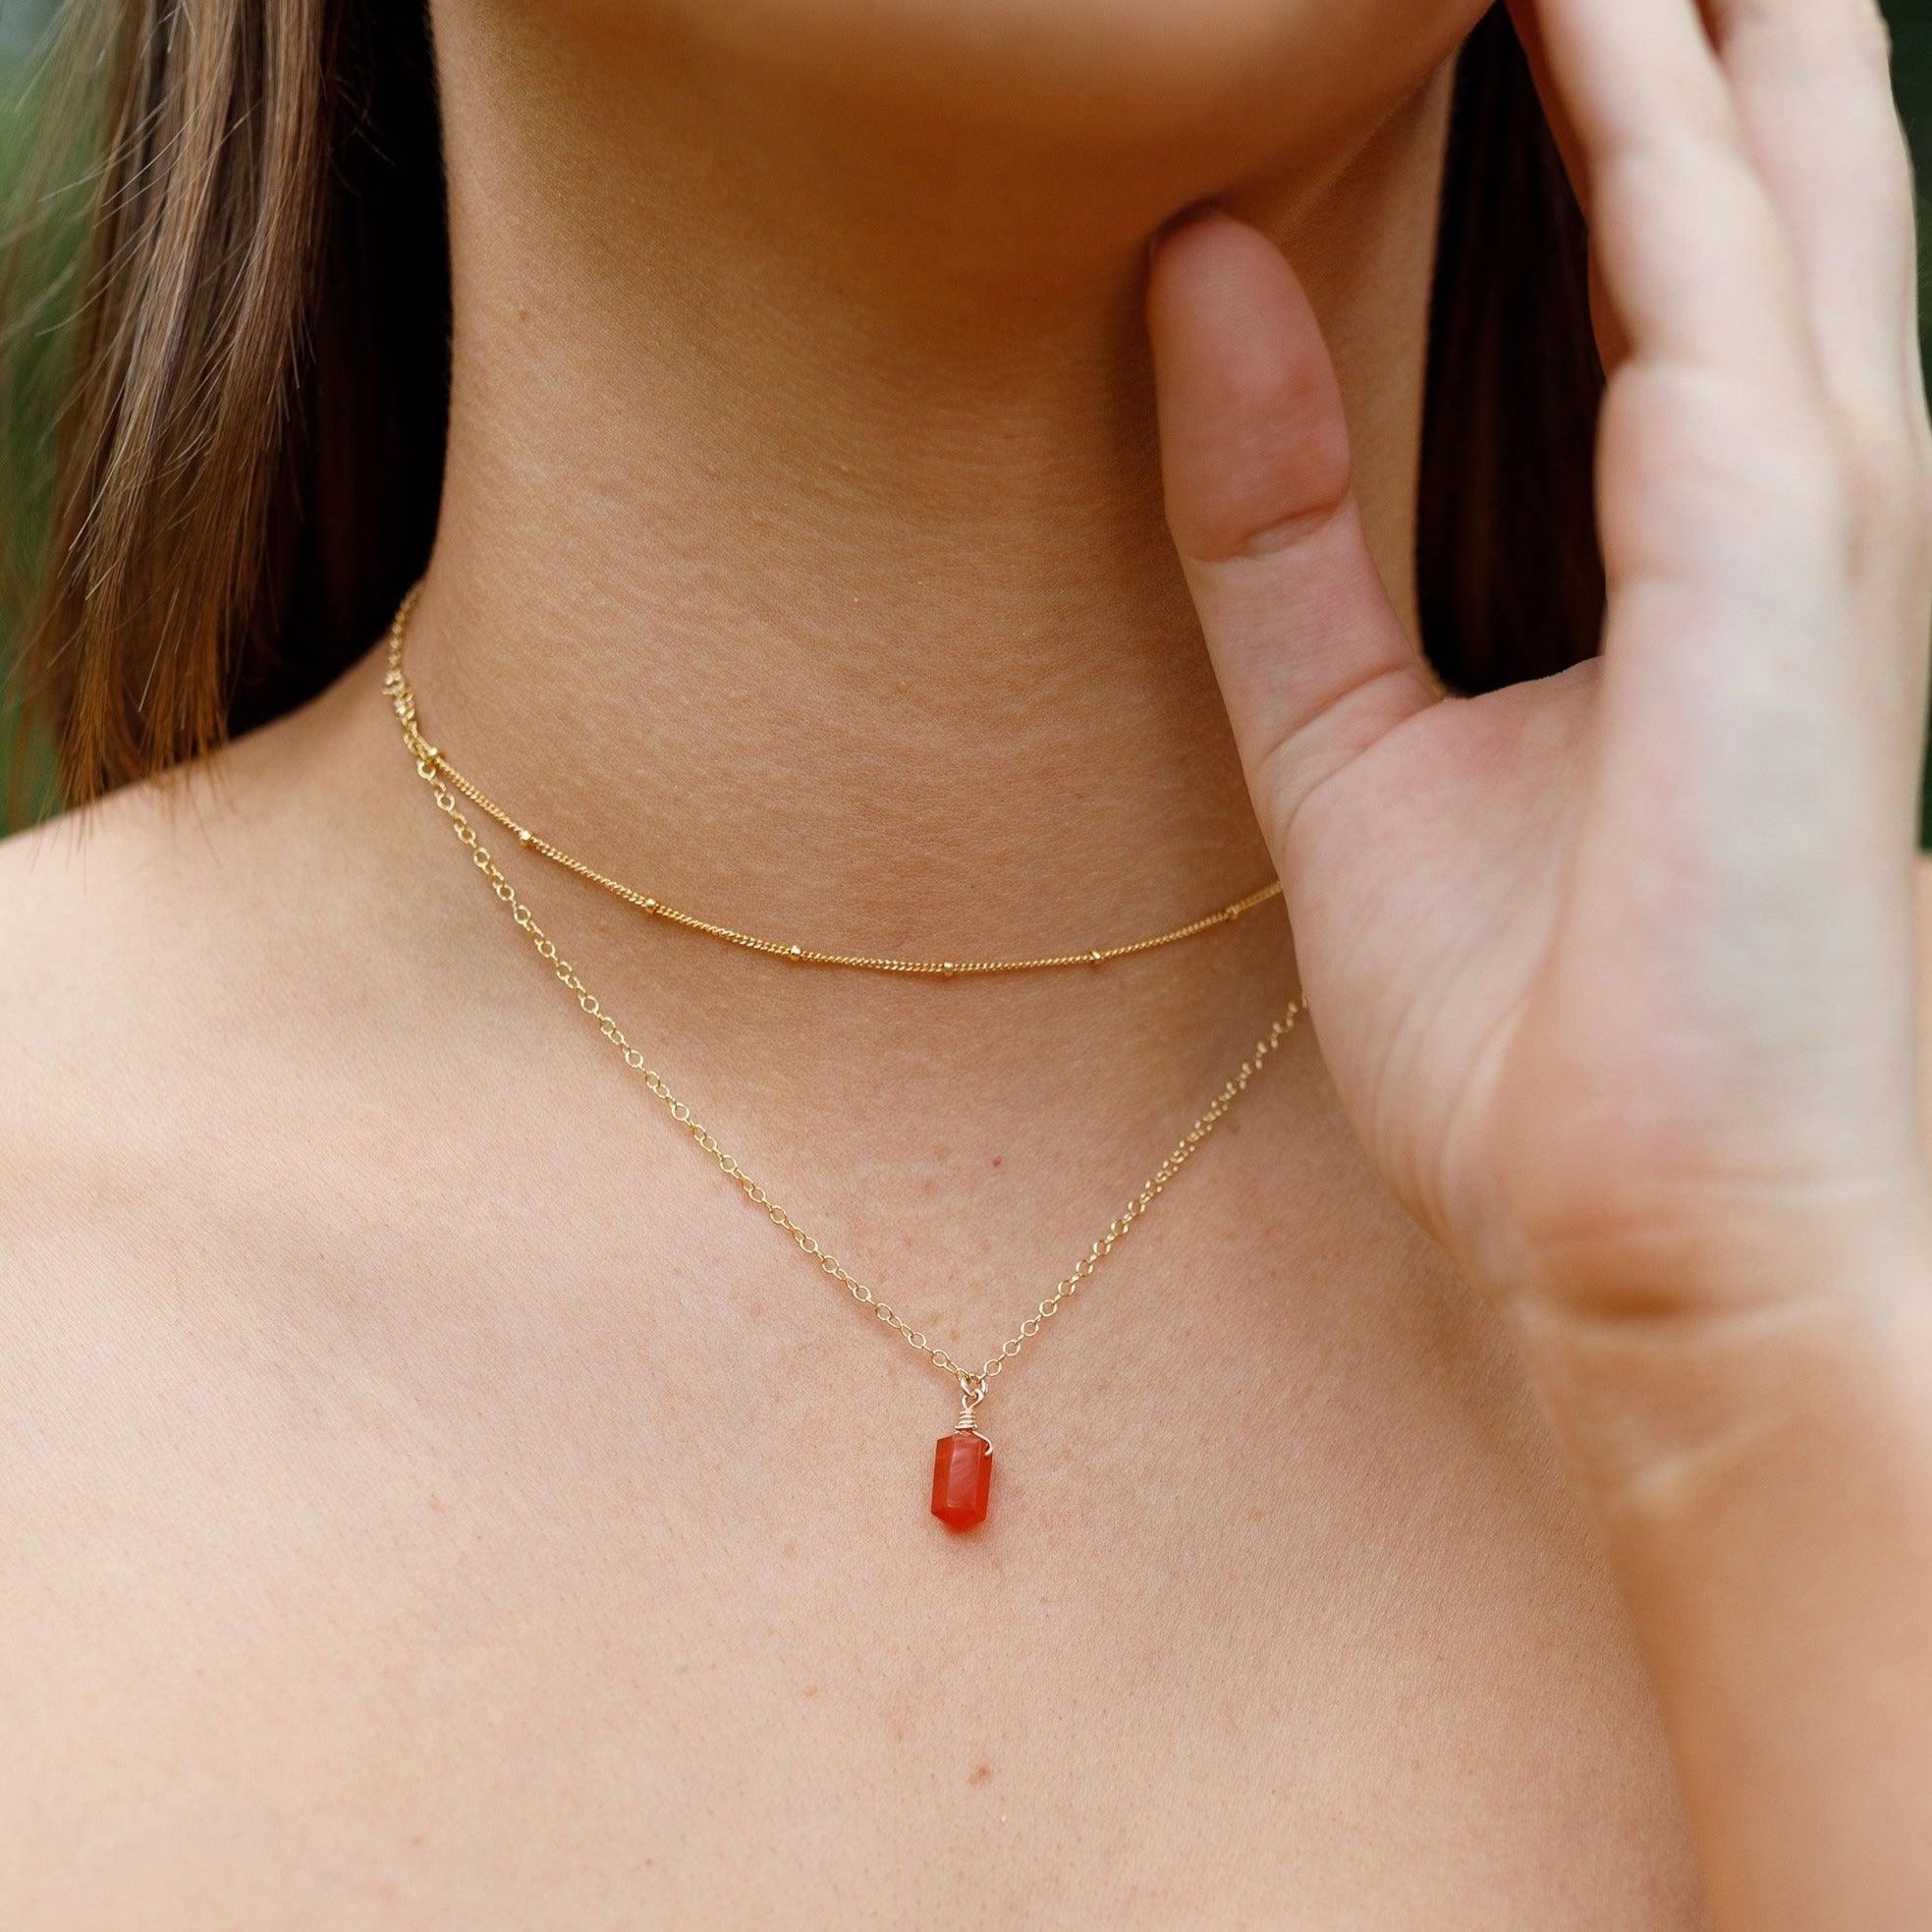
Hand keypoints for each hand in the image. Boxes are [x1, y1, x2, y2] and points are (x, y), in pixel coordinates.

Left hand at [1148, 0, 1931, 1360]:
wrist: (1645, 1244)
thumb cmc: (1536, 1032)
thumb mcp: (1344, 745)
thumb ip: (1272, 524)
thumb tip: (1191, 273)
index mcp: (1697, 548)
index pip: (1673, 241)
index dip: (1613, 72)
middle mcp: (1786, 496)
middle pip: (1756, 161)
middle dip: (1685, 2)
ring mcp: (1808, 518)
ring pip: (1762, 169)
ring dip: (1680, 7)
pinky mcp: (1777, 567)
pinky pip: (1704, 279)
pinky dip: (1644, 120)